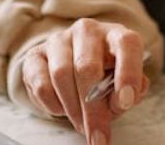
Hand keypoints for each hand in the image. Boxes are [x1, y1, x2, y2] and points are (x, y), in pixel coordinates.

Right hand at [20, 19, 150, 144]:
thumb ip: (129, 92)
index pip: (127, 44)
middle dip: (93, 109)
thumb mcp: (123, 83)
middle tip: (97, 135)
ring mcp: (59, 40)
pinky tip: (62, 109)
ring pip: (61, 74)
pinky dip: (53, 104)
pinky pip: (41, 84)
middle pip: (87, 67)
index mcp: (115, 34)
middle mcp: (87, 31)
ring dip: (72, 108)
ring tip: (81, 124)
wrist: (72, 64)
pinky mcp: (35, 55)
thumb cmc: (105, 75)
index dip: (128, 73)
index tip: (126, 102)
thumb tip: (123, 100)